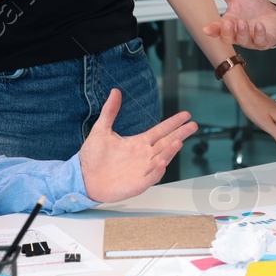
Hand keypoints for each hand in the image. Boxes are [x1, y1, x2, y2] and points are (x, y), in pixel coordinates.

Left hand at [77, 90, 196, 202]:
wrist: (83, 178)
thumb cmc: (93, 156)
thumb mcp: (101, 130)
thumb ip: (110, 111)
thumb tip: (115, 91)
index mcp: (138, 143)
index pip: (160, 131)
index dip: (173, 123)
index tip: (185, 115)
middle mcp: (144, 156)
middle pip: (166, 143)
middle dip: (180, 134)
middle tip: (193, 125)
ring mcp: (142, 170)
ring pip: (161, 159)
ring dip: (171, 151)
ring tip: (179, 141)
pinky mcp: (137, 184)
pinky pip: (150, 178)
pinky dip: (158, 171)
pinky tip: (162, 163)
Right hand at [198, 0, 275, 49]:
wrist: (275, 12)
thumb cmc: (253, 7)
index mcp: (229, 24)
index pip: (217, 29)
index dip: (212, 30)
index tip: (206, 29)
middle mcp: (238, 34)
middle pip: (228, 38)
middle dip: (226, 32)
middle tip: (227, 22)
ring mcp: (252, 39)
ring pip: (243, 40)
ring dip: (242, 32)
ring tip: (242, 22)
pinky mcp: (265, 41)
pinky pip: (261, 41)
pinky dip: (259, 33)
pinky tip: (260, 25)